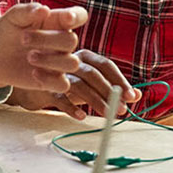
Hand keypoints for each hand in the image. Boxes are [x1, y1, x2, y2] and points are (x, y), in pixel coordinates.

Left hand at [0, 2, 88, 94]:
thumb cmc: (7, 31)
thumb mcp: (13, 17)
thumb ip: (28, 10)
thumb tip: (44, 9)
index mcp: (57, 21)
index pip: (79, 16)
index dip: (78, 16)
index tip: (67, 18)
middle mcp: (61, 41)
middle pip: (71, 40)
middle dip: (48, 39)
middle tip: (23, 39)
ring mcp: (58, 62)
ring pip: (72, 63)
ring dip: (50, 60)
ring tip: (29, 57)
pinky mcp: (52, 80)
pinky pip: (63, 84)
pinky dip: (50, 79)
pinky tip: (33, 73)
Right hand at [14, 50, 139, 119]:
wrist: (34, 85)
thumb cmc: (68, 83)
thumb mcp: (91, 84)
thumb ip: (112, 87)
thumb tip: (138, 96)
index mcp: (85, 56)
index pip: (106, 65)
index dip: (120, 80)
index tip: (132, 97)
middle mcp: (72, 60)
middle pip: (93, 74)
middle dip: (109, 93)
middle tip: (121, 110)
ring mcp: (58, 73)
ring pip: (79, 85)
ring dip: (95, 101)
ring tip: (107, 115)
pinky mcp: (46, 86)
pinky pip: (60, 97)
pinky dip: (71, 107)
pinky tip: (81, 116)